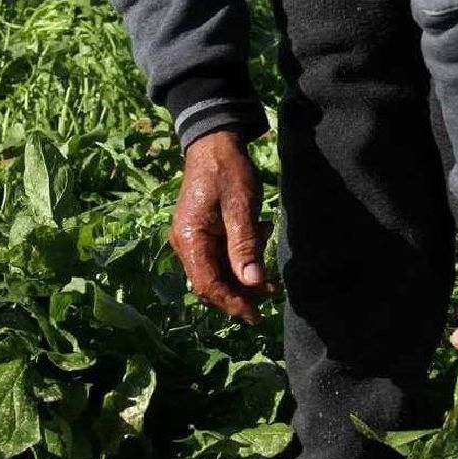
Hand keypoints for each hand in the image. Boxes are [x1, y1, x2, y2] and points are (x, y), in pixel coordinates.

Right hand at [169, 130, 274, 323]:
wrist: (214, 143)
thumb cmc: (227, 171)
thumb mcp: (241, 207)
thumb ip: (245, 246)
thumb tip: (253, 283)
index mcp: (189, 239)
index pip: (207, 285)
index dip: (231, 303)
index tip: (255, 315)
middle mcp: (185, 244)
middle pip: (211, 283)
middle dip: (241, 294)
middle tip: (271, 295)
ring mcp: (192, 239)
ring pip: (218, 273)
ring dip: (244, 277)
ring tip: (272, 278)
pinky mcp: (202, 234)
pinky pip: (220, 258)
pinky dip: (241, 260)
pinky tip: (261, 247)